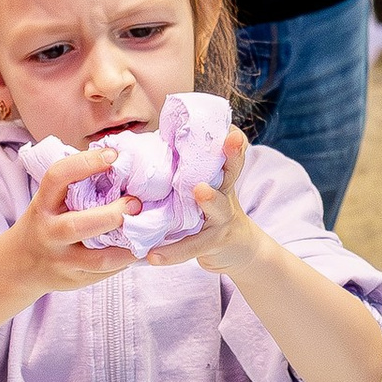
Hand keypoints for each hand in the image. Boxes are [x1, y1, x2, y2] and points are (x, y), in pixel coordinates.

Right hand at [3, 143, 138, 296]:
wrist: (19, 265)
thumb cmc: (45, 222)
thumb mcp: (49, 201)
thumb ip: (75, 185)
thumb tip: (119, 160)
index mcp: (42, 204)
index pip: (58, 177)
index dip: (86, 163)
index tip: (114, 156)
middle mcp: (49, 233)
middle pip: (78, 225)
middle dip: (112, 215)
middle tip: (136, 203)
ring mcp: (60, 260)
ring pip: (98, 259)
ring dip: (127, 247)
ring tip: (146, 233)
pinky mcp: (73, 280)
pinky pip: (105, 273)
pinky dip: (125, 261)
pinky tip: (137, 248)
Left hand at [141, 124, 256, 271]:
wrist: (237, 249)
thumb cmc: (209, 209)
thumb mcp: (204, 184)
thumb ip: (182, 167)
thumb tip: (144, 143)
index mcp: (220, 173)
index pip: (231, 149)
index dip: (233, 137)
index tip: (229, 125)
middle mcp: (226, 190)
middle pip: (233, 168)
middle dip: (233, 153)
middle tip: (229, 139)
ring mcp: (222, 216)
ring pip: (217, 205)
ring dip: (210, 198)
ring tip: (200, 191)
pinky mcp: (213, 242)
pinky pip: (192, 246)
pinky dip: (172, 252)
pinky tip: (153, 255)